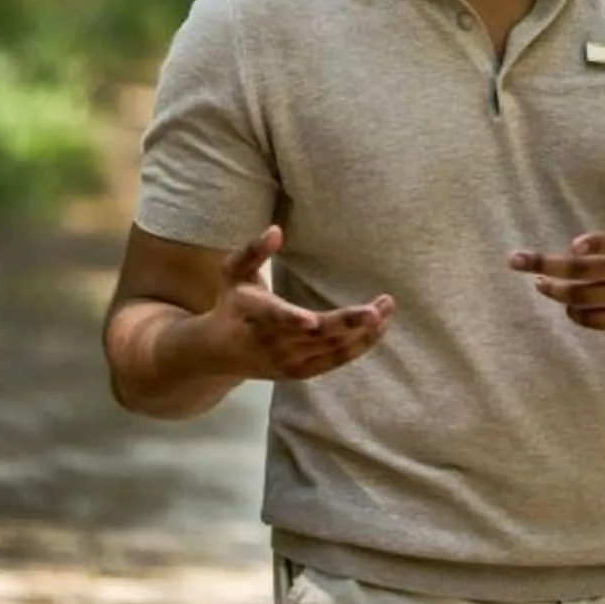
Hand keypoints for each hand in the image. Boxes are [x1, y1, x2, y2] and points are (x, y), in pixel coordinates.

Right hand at [203, 227, 394, 383]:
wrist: (217, 354)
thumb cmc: (231, 302)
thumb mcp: (233, 271)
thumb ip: (254, 250)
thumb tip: (276, 230)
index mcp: (252, 314)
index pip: (273, 317)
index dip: (290, 318)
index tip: (311, 320)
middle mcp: (271, 342)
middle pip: (314, 335)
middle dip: (348, 322)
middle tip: (379, 307)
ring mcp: (286, 361)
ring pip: (328, 350)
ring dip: (360, 333)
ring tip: (386, 310)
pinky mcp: (298, 372)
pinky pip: (332, 362)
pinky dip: (357, 348)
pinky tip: (378, 330)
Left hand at [509, 145, 604, 333]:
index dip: (598, 243)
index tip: (574, 244)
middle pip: (587, 272)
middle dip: (549, 266)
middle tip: (518, 260)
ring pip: (587, 298)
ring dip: (558, 292)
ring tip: (539, 282)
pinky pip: (599, 320)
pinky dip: (578, 313)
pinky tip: (566, 302)